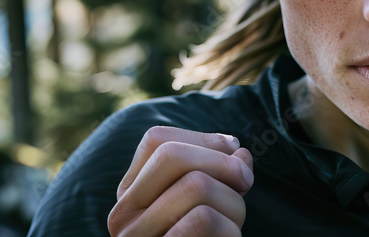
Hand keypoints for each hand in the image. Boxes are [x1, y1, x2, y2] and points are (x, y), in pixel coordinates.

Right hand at [107, 126, 254, 236]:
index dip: (203, 140)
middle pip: (172, 155)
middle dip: (223, 164)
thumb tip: (237, 150)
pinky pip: (203, 219)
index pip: (156, 140)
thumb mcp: (208, 205)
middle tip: (246, 184)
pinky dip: (231, 229)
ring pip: (196, 185)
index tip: (233, 157)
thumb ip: (218, 173)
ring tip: (232, 229)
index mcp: (129, 198)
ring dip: (235, 204)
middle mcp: (122, 219)